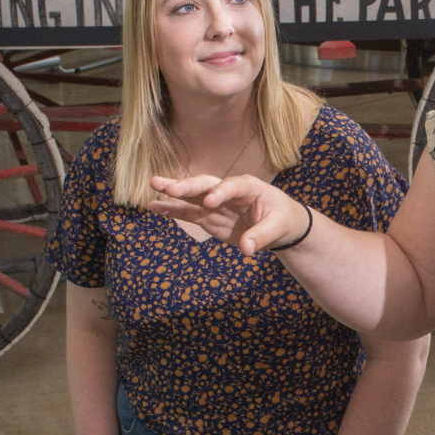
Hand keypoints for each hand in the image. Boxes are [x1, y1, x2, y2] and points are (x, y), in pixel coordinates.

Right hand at [147, 174, 307, 256]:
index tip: (209, 202)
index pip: (232, 186)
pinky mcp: (208, 217)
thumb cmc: (282, 219)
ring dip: (173, 193)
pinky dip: (172, 210)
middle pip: (205, 185)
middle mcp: (227, 191)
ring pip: (191, 196)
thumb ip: (262, 236)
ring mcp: (215, 203)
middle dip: (187, 186)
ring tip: (153, 187)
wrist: (278, 224)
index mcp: (248, 187)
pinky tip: (154, 207)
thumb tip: (247, 249)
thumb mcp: (278, 227)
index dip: (221, 193)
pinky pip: (188, 213)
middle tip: (168, 187)